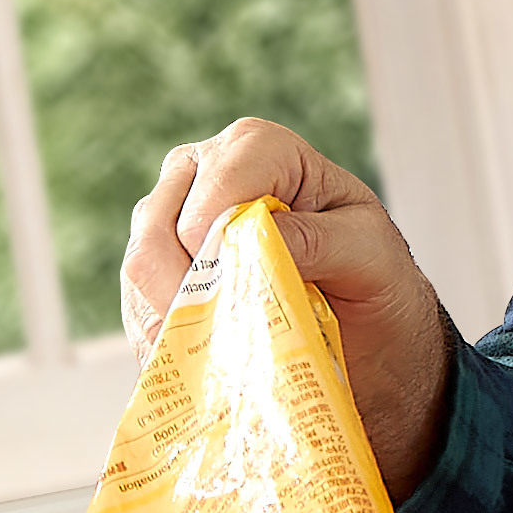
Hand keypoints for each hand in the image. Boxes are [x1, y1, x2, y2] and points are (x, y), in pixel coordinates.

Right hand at [121, 117, 455, 496]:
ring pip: (141, 270)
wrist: (365, 333)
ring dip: (179, 321)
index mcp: (258, 150)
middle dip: (193, 289)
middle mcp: (202, 174)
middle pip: (159, 226)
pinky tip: (208, 363)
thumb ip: (321, 239)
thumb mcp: (372, 254)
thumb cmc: (374, 279)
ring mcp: (170, 224)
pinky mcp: (156, 277)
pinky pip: (138, 309)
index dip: (219, 237)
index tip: (245, 289)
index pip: (217, 183)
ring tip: (228, 353)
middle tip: (234, 335)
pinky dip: (167, 342)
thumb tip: (259, 238)